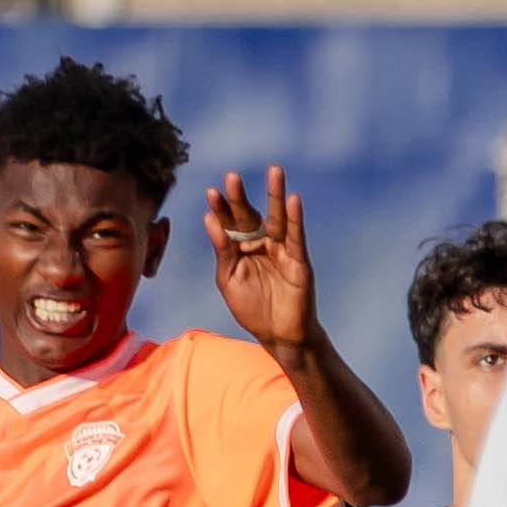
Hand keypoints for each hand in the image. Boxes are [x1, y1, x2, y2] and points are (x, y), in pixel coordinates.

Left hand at [203, 166, 320, 354]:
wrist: (278, 335)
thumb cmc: (252, 309)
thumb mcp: (229, 280)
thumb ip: (222, 251)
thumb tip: (209, 220)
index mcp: (240, 249)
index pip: (229, 223)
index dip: (221, 208)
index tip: (211, 191)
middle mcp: (260, 244)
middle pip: (250, 215)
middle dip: (241, 197)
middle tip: (232, 176)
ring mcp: (280, 250)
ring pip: (277, 218)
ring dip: (275, 194)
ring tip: (274, 170)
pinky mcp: (298, 260)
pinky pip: (296, 236)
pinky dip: (295, 218)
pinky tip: (293, 200)